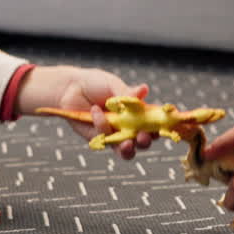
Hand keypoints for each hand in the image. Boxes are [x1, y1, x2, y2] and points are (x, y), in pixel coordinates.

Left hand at [15, 65, 152, 159]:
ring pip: (126, 150)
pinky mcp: (98, 139)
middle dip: (145, 141)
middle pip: (143, 140)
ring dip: (129, 149)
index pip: (154, 122)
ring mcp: (114, 134)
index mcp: (137, 112)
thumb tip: (144, 90)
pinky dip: (102, 126)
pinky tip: (96, 111)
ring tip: (127, 144)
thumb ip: (127, 92)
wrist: (70, 88)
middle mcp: (128, 126)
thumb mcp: (113, 84)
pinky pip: (105, 140)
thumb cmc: (95, 83)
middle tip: (143, 137)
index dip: (161, 126)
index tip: (163, 126)